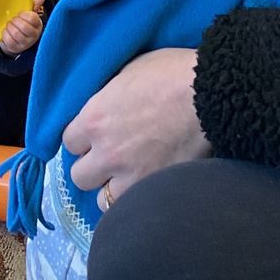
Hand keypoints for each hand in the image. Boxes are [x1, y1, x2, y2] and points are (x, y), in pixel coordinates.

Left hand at [0, 0, 44, 55]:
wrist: (15, 39)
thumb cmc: (23, 23)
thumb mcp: (28, 14)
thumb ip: (34, 5)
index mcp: (38, 25)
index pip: (32, 18)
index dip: (23, 14)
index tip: (20, 14)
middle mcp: (34, 36)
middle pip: (24, 27)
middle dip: (15, 21)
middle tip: (12, 19)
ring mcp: (25, 44)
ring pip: (16, 34)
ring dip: (9, 27)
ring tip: (9, 25)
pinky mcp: (15, 48)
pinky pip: (9, 40)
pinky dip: (5, 34)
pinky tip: (6, 31)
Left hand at [63, 48, 208, 205]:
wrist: (211, 94)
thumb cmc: (171, 73)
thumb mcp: (128, 72)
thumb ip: (108, 97)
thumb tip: (106, 106)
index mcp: (95, 119)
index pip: (69, 142)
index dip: (82, 140)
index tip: (95, 137)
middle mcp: (107, 152)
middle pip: (80, 176)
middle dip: (93, 167)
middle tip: (110, 158)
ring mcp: (132, 176)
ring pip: (104, 200)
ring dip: (113, 188)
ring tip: (130, 176)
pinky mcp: (157, 191)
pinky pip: (134, 207)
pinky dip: (137, 200)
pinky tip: (147, 186)